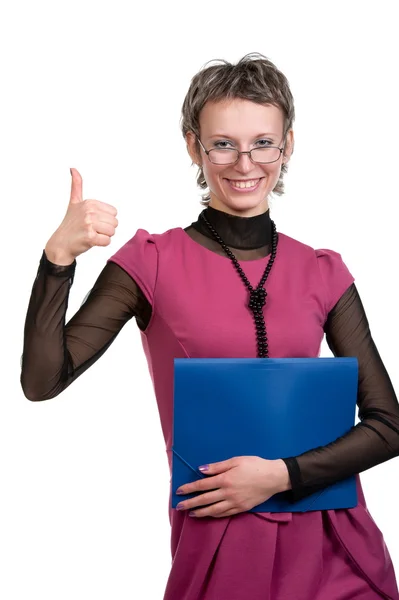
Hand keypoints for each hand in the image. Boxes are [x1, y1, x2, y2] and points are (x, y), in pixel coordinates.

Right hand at [45, 168, 118, 263]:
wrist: (60, 244)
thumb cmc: (70, 224)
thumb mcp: (74, 202)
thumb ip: (76, 186)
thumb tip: (73, 168)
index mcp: (90, 202)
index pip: (113, 213)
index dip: (105, 219)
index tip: (92, 221)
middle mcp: (89, 211)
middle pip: (115, 223)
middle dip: (105, 229)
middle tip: (92, 229)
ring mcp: (89, 224)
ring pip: (112, 232)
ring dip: (104, 236)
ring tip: (91, 235)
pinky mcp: (89, 237)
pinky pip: (107, 241)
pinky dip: (101, 244)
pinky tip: (90, 241)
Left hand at [175, 456, 289, 517]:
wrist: (273, 477)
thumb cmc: (254, 465)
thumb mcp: (235, 460)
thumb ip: (217, 466)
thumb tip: (201, 470)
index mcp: (225, 479)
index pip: (202, 485)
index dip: (189, 488)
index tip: (179, 491)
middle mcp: (228, 493)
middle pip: (205, 500)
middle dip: (190, 503)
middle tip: (179, 506)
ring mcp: (235, 502)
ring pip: (214, 510)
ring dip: (200, 512)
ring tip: (191, 513)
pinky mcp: (242, 508)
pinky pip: (225, 514)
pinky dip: (215, 515)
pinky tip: (209, 514)